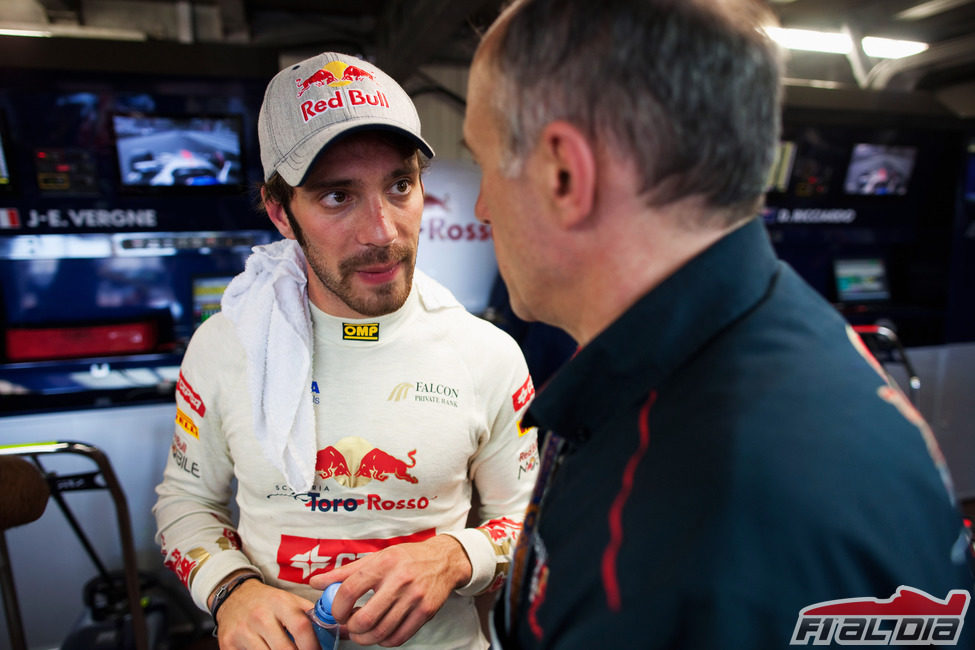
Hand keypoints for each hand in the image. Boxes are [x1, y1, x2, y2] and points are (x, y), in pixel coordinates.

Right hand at [212, 578, 317, 649]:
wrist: (234, 597)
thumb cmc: (268, 602)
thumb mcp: (291, 602)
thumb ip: (313, 616)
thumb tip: (343, 629)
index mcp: (280, 603)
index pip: (301, 627)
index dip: (313, 646)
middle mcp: (260, 616)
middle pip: (285, 649)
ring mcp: (242, 632)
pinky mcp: (228, 644)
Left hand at [309, 535, 472, 646]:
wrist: (443, 560)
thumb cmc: (405, 558)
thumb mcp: (375, 558)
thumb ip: (344, 572)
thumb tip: (315, 583)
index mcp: (383, 563)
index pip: (349, 591)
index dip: (337, 608)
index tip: (337, 612)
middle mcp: (399, 580)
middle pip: (365, 618)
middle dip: (350, 628)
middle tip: (349, 625)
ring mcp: (414, 598)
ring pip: (381, 632)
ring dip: (365, 638)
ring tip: (361, 632)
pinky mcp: (426, 612)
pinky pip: (399, 637)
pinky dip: (384, 641)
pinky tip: (380, 633)